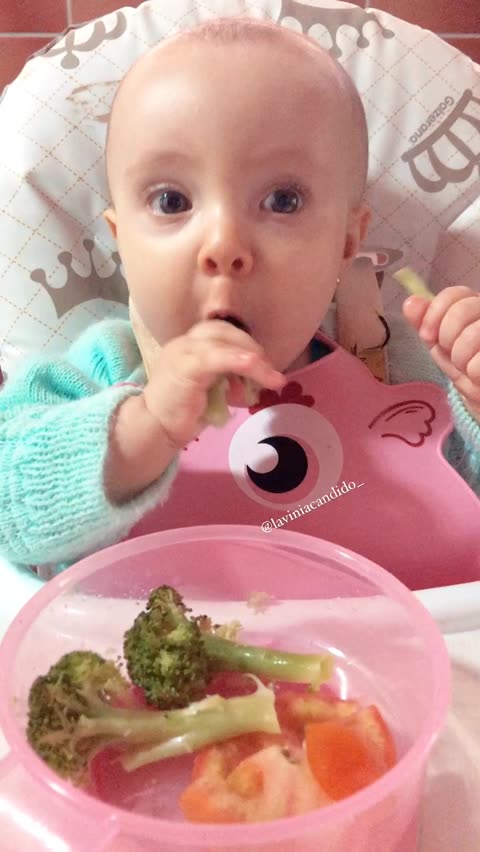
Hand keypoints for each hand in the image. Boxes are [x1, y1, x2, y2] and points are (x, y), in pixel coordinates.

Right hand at [142, 320, 284, 446]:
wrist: (155, 428)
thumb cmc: (182, 412)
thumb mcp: (212, 389)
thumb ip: (229, 378)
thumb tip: (254, 380)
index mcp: (189, 345)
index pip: (222, 331)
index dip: (245, 343)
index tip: (263, 364)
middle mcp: (184, 342)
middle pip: (225, 331)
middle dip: (253, 349)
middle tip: (271, 372)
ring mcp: (183, 352)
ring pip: (224, 342)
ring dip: (254, 359)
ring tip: (272, 378)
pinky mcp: (185, 367)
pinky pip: (217, 357)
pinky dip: (240, 361)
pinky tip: (258, 370)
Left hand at [403, 286, 479, 419]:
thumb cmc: (470, 372)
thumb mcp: (444, 348)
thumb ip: (427, 324)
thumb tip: (411, 302)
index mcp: (479, 308)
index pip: (456, 294)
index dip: (435, 312)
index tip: (426, 335)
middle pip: (461, 311)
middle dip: (447, 339)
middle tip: (454, 357)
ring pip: (471, 336)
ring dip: (461, 360)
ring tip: (469, 368)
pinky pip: (478, 364)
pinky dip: (473, 374)